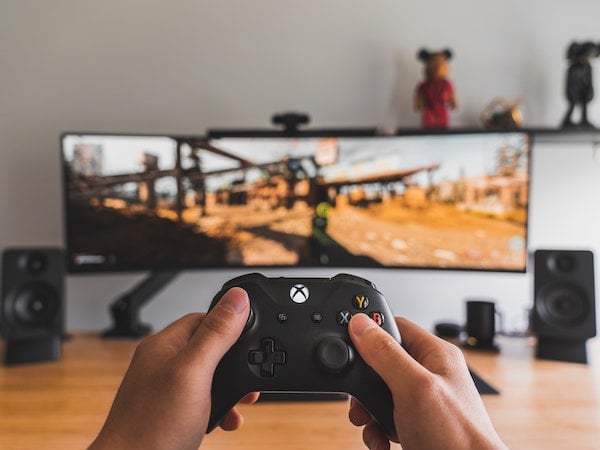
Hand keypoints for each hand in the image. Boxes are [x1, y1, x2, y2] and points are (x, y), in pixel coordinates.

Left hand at [89, 287, 258, 449]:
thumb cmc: (151, 426)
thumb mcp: (194, 372)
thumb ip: (216, 334)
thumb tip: (237, 298)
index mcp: (164, 345)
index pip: (203, 317)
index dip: (230, 323)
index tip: (252, 333)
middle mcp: (164, 364)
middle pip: (210, 347)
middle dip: (235, 361)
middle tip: (251, 375)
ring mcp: (168, 390)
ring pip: (210, 376)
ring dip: (231, 388)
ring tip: (243, 401)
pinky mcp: (174, 413)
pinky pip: (205, 401)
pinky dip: (222, 408)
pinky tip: (227, 419)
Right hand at [347, 314, 506, 449]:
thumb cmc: (458, 437)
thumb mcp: (414, 388)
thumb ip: (386, 354)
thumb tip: (360, 324)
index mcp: (435, 354)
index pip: (395, 326)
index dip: (370, 333)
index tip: (349, 345)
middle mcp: (430, 373)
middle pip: (381, 361)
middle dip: (364, 383)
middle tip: (359, 398)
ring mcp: (423, 399)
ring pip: (380, 392)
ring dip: (368, 410)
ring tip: (368, 423)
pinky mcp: (416, 421)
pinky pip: (385, 416)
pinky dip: (376, 429)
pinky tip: (380, 439)